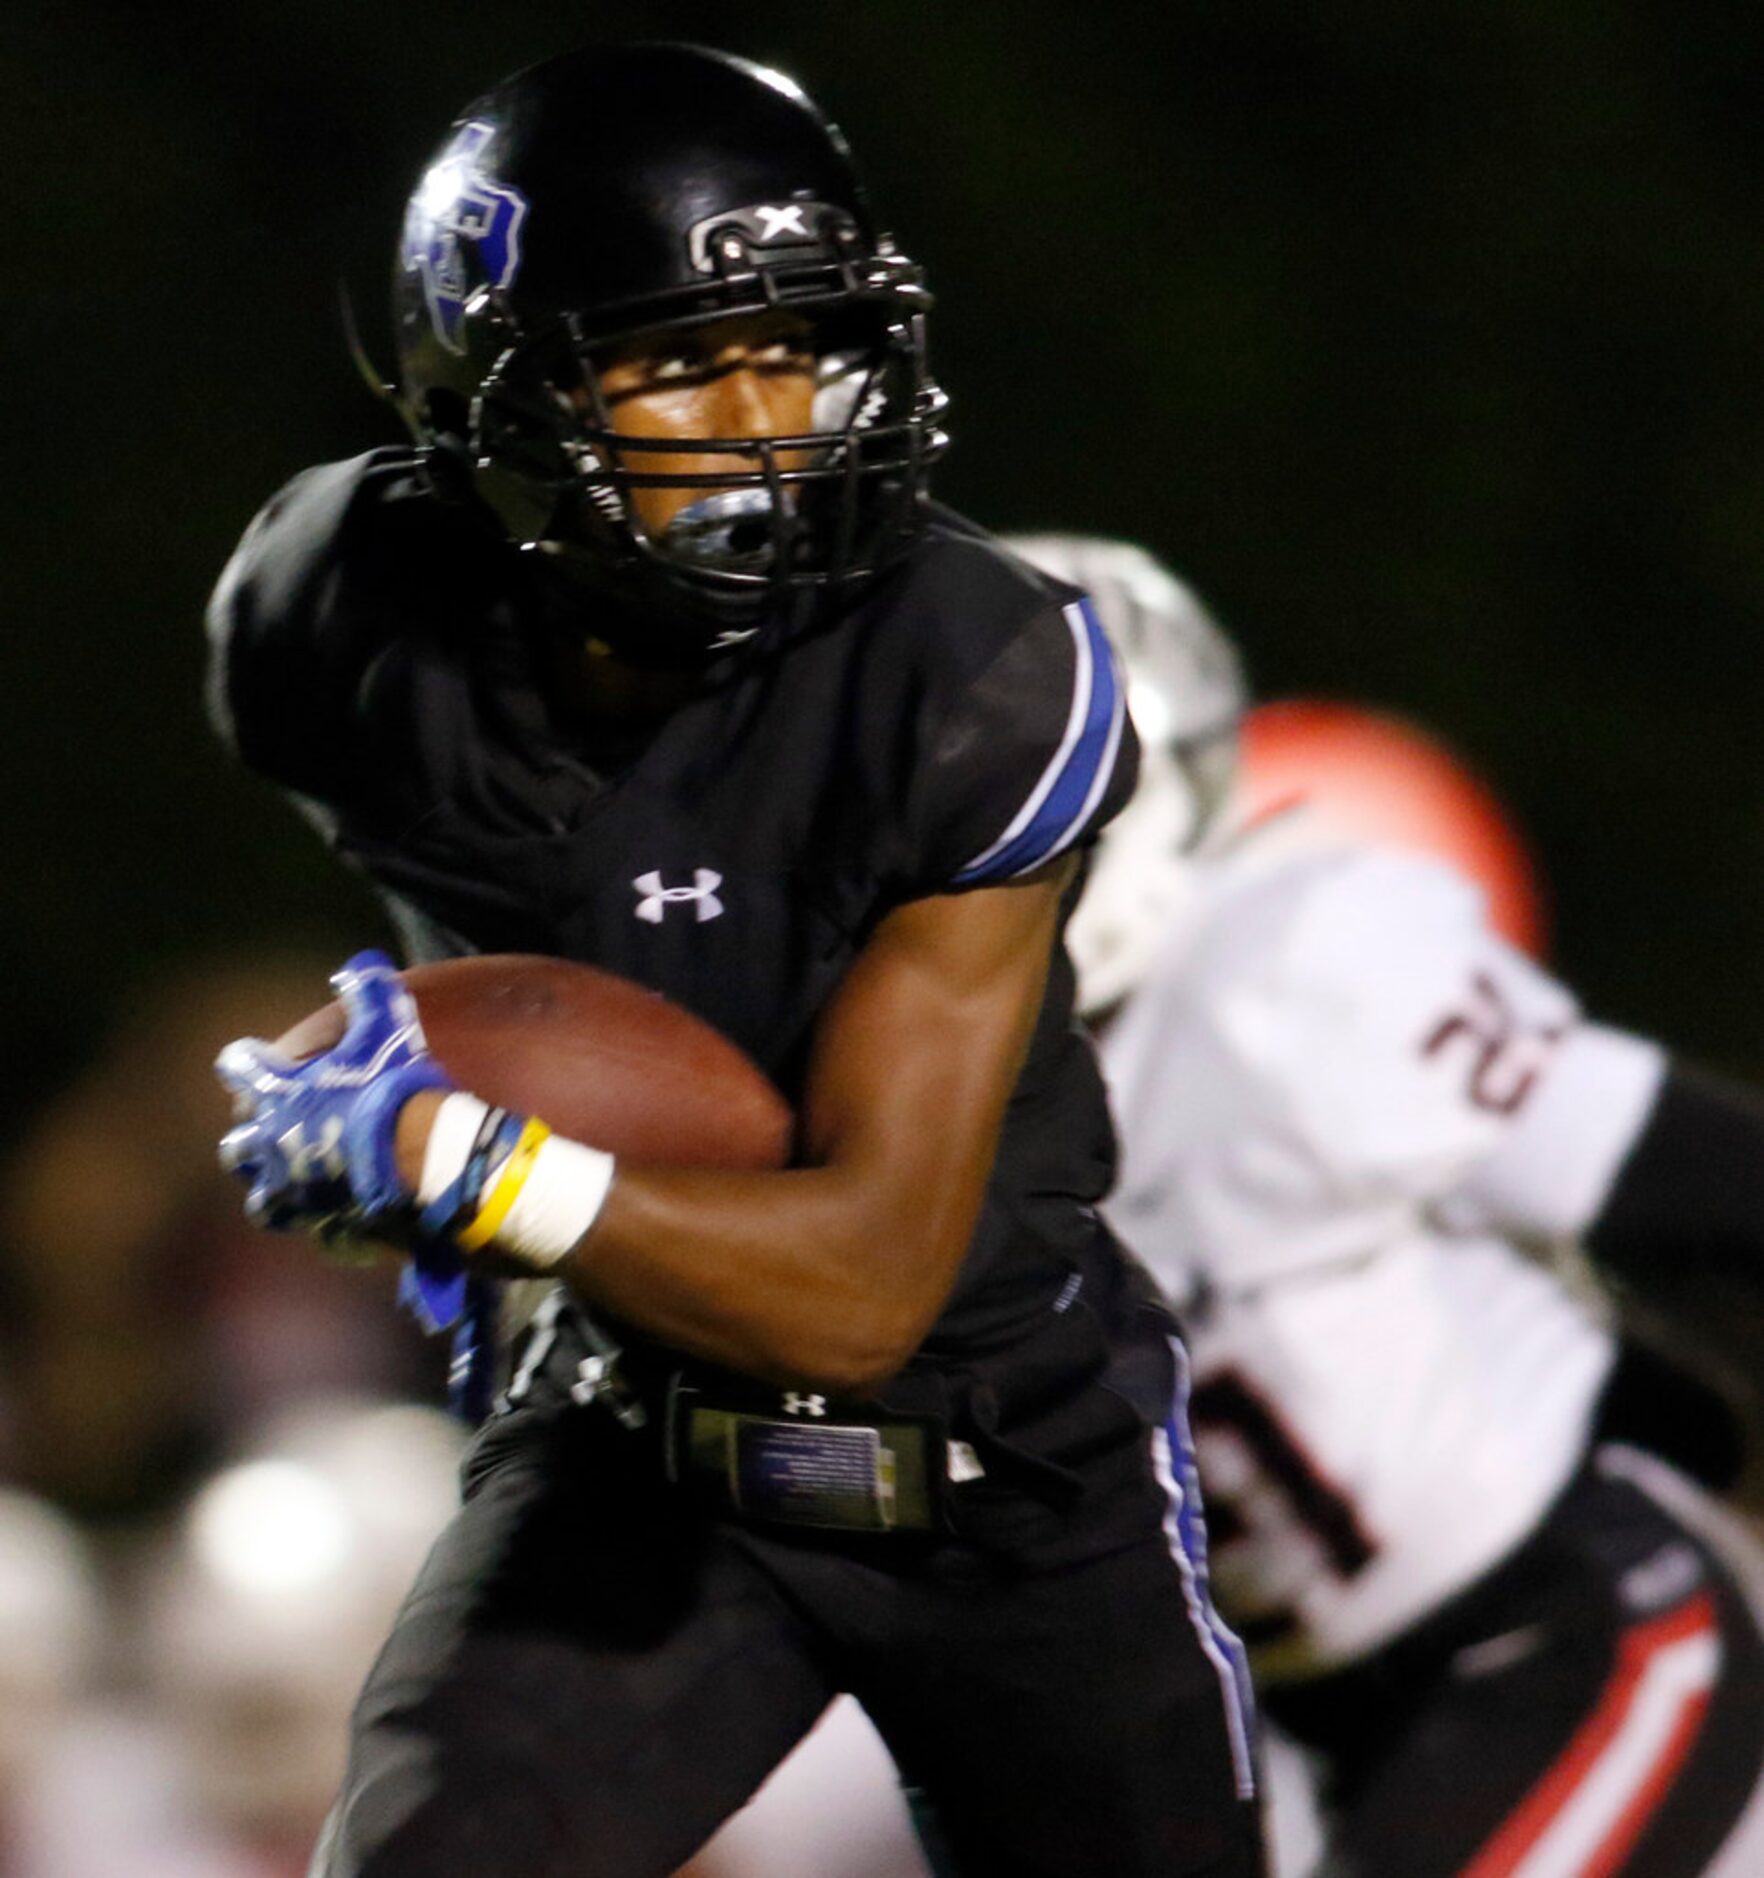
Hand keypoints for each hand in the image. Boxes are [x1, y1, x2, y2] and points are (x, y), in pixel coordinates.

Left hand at [215, 949, 452, 1233]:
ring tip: (294, 1182)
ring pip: (261, 1197)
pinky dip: (319, 1221)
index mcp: (277, 1095)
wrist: (420, 1157)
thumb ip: (370, 992)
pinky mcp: (320, 1223)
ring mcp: (292, 1190)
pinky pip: (310, 1227)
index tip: (251, 1058)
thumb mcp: (387, 1026)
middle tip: (274, 1129)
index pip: (239, 1070)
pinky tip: (336, 1215)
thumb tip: (360, 965)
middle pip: (238, 1146)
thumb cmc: (394, 1087)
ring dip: (274, 1187)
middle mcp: (271, 1145)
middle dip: (252, 1137)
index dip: (245, 1061)